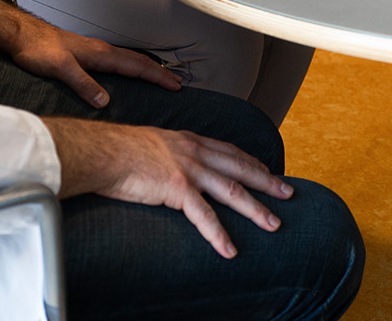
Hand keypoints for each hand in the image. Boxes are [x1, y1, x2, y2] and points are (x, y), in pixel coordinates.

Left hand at [0, 3, 180, 106]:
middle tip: (177, 83)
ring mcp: (95, 51)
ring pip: (129, 59)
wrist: (21, 35)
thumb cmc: (38, 48)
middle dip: (159, 72)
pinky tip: (129, 72)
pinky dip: (132, 66)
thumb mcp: (60, 68)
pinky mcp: (87, 54)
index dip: (157, 76)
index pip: (136, 66)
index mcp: (100, 54)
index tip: (175, 85)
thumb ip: (83, 83)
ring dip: (147, 68)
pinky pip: (118, 60)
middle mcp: (101, 51)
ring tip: (161, 77)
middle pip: (138, 61)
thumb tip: (104, 102)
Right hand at [45, 118, 291, 257]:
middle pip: (240, 168)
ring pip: (232, 191)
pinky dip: (219, 234)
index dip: (251, 162)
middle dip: (267, 181)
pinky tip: (230, 250)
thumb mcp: (152, 142)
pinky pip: (204, 216)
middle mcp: (195, 152)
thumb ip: (168, 152)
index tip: (267, 170)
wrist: (101, 151)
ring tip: (274, 225)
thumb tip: (168, 163)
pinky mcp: (177, 189)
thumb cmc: (117, 149)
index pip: (229, 151)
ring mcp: (188, 169)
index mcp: (189, 140)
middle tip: (289, 193)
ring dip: (255, 209)